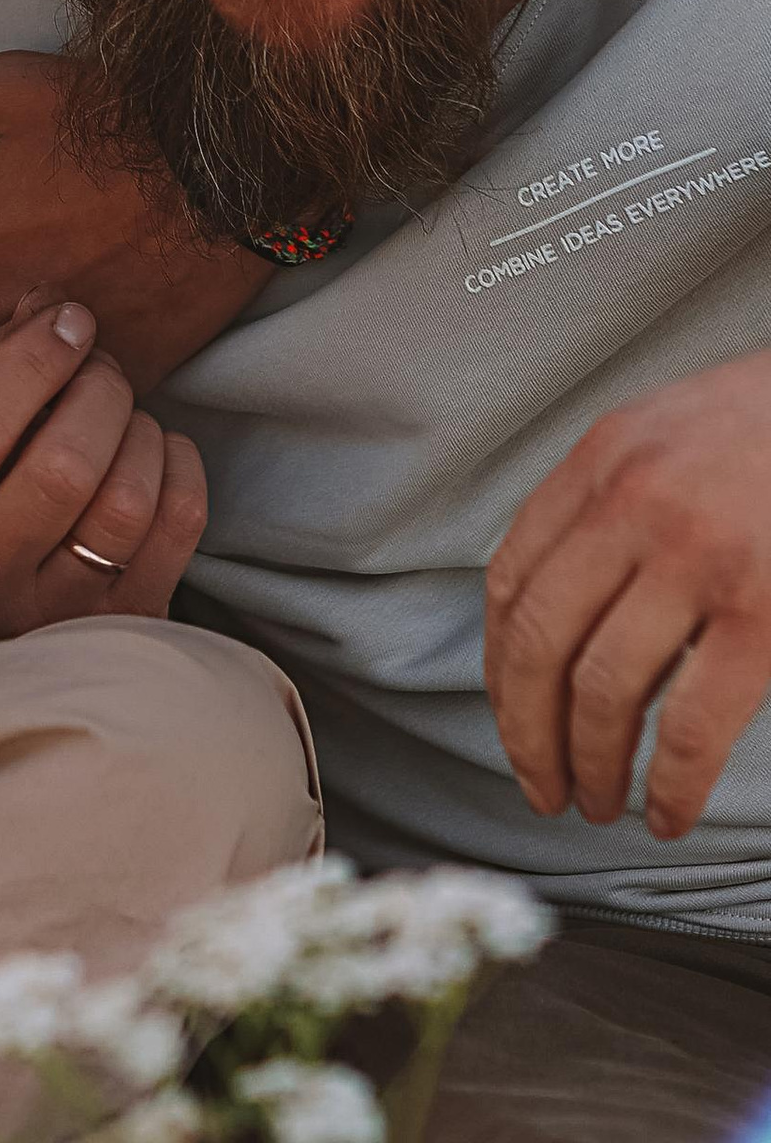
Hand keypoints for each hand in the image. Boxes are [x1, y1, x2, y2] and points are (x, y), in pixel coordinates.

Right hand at [0, 295, 206, 637]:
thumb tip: (51, 305)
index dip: (31, 359)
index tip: (69, 321)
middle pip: (62, 467)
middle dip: (99, 392)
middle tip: (100, 368)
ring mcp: (54, 616)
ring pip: (126, 502)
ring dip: (138, 431)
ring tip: (123, 416)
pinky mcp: (124, 625)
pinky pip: (176, 527)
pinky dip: (179, 468)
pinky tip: (155, 454)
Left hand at [486, 352, 770, 840]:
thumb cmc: (764, 432)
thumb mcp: (664, 437)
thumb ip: (607, 506)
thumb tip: (560, 616)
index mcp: (601, 461)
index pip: (510, 579)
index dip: (499, 668)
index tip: (510, 718)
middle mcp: (634, 505)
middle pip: (539, 641)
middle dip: (528, 733)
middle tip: (542, 787)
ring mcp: (697, 559)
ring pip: (603, 689)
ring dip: (590, 764)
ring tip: (599, 803)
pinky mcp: (760, 612)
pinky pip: (692, 723)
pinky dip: (671, 784)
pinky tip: (667, 811)